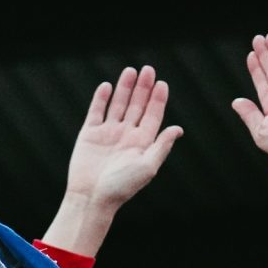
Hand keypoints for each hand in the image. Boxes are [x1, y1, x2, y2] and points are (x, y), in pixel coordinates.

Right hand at [41, 65, 181, 256]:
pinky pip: (96, 112)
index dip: (157, 100)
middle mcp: (125, 136)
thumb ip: (162, 146)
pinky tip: (107, 87)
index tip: (161, 84)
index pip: (152, 116)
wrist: (91, 198)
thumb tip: (178, 129)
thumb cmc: (121, 187)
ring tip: (130, 71)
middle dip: (143, 88)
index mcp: (141, 144)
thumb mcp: (147, 167)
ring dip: (124, 88)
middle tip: (148, 70)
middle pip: (137, 106)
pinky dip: (100, 99)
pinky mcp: (89, 135)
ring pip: (117, 105)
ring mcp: (107, 134)